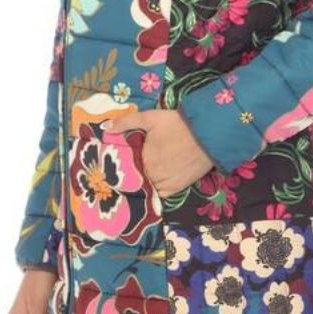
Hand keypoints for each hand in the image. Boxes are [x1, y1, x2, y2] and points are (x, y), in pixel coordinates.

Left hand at [100, 107, 214, 197]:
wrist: (208, 134)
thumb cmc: (177, 125)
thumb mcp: (150, 118)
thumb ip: (126, 122)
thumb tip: (104, 128)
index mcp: (142, 159)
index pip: (124, 168)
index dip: (119, 167)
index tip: (113, 165)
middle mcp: (151, 176)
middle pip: (135, 179)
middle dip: (129, 176)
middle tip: (124, 172)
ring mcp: (164, 184)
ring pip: (146, 189)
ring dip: (141, 185)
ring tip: (137, 179)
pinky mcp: (176, 189)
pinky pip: (159, 196)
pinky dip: (153, 193)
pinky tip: (150, 186)